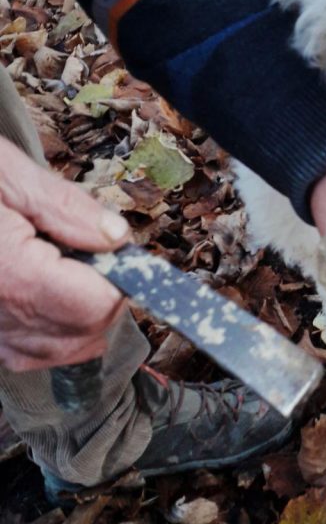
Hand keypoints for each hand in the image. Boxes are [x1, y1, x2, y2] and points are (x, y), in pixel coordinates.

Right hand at [0, 137, 130, 371]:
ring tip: (59, 264)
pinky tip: (42, 289)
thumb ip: (64, 206)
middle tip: (83, 248)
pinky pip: (32, 352)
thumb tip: (116, 237)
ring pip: (63, 350)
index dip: (116, 274)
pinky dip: (51, 329)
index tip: (109, 244)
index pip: (96, 304)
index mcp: (7, 273)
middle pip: (86, 333)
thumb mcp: (3, 171)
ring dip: (81, 314)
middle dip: (101, 293)